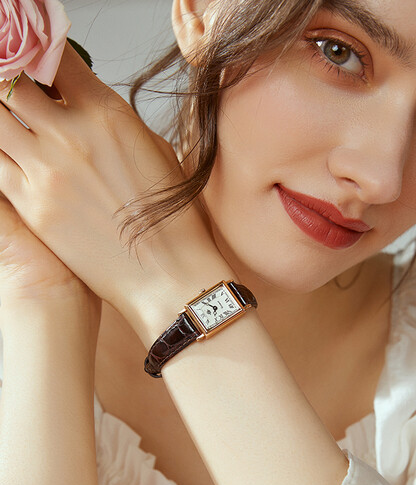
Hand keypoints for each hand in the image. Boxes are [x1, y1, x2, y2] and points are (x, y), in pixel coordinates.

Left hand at [0, 43, 231, 335]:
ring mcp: (43, 171)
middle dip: (11, 78)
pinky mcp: (29, 206)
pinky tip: (13, 155)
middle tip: (19, 91)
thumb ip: (113, 123)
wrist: (164, 272)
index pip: (56, 57)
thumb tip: (86, 109)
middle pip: (9, 80)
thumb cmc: (172, 215)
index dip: (44, 55)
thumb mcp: (154, 152)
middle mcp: (69, 135)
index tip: (43, 64)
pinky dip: (0, 153)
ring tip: (16, 125)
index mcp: (107, 115)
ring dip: (1, 116)